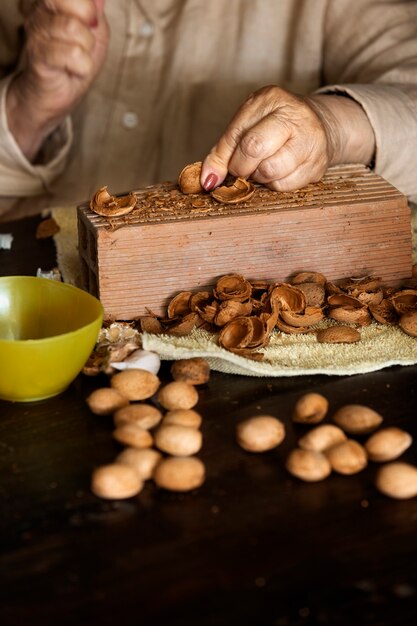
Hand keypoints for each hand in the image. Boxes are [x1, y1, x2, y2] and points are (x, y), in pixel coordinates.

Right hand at [6, 0, 108, 160]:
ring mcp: (37, 31)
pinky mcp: (38, 54)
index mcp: (53, 2)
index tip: (89, 24)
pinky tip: (73, 69)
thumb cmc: (75, 63)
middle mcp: (40, 10)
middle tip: (83, 45)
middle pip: (79, 5)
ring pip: (76, 30)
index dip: (90, 8)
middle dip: (91, 30)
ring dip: (86, 51)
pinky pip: (73, 53)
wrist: (56, 94)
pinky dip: (82, 66)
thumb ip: (97, 13)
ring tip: (76, 59)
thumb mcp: (96, 35)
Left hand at [201, 85, 374, 191]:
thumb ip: (224, 151)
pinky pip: (285, 185)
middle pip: (254, 148)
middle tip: (242, 170)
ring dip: (258, 178)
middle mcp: (294, 115)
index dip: (222, 159)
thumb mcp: (247, 126)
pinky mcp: (318, 165)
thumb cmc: (274, 127)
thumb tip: (207, 181)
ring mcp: (310, 140)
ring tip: (262, 168)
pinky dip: (275, 185)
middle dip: (241, 167)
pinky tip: (279, 173)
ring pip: (270, 171)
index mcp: (270, 99)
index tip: (211, 179)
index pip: (237, 133)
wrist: (321, 126)